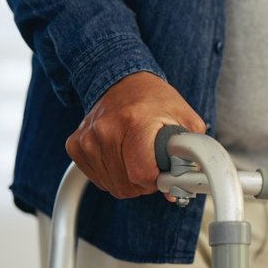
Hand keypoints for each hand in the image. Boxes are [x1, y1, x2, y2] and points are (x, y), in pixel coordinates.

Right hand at [66, 72, 205, 198]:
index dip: (157, 181)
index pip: (141, 174)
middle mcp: (106, 129)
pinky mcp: (76, 144)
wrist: (124, 82)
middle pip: (126, 184)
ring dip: (129, 181)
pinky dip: (112, 176)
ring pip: (111, 185)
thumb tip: (187, 184)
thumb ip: (192, 152)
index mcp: (136, 121)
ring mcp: (88, 137)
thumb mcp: (186, 119)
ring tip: (139, 159)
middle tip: (154, 166)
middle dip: (145, 183)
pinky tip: (122, 159)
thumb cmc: (157, 101)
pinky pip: (97, 179)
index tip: (164, 174)